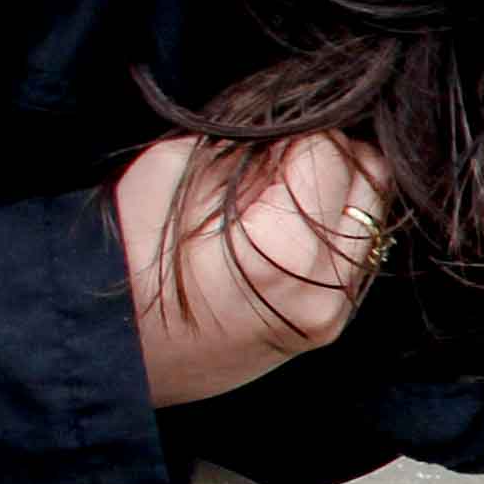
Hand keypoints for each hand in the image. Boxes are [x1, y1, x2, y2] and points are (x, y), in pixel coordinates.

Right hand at [112, 131, 391, 408]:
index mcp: (285, 257)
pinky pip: (358, 250)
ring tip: (275, 193)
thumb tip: (293, 128)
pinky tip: (284, 226)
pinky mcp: (330, 324)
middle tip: (273, 158)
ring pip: (373, 214)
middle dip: (327, 152)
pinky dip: (333, 223)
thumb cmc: (124, 262)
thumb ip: (248, 145)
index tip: (258, 142)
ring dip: (336, 187)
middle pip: (370, 180)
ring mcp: (334, 315)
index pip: (331, 151)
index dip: (294, 131)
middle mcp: (326, 293)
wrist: (110, 355)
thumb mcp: (172, 175)